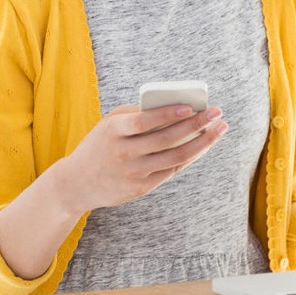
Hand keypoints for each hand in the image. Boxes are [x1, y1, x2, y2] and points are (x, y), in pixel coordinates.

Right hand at [58, 103, 226, 213]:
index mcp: (113, 131)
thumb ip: (137, 116)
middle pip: (167, 139)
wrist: (77, 183)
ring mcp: (133, 173)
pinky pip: (172, 170)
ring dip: (201, 142)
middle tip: (217, 113)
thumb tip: (176, 107)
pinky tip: (203, 145)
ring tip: (218, 129)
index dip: (167, 114)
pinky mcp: (140, 188)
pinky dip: (190, 157)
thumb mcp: (109, 125)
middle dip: (196, 124)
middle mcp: (124, 153)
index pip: (144, 122)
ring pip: (175, 157)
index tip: (190, 106)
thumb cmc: (99, 145)